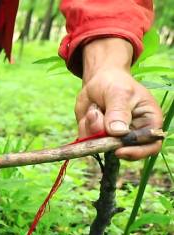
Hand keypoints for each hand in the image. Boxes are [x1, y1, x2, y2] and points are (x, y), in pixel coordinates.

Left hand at [76, 38, 162, 159]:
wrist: (98, 81)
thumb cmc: (116, 83)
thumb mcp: (119, 93)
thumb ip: (119, 112)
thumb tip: (118, 132)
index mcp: (149, 122)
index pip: (150, 146)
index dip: (136, 152)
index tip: (118, 150)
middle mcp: (133, 133)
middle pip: (121, 149)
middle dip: (105, 136)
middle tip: (95, 114)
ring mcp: (114, 137)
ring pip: (100, 144)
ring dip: (92, 126)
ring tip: (96, 106)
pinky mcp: (97, 136)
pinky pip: (87, 139)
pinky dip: (85, 125)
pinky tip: (91, 111)